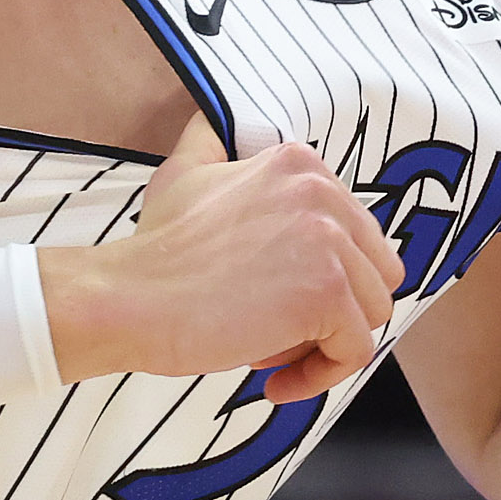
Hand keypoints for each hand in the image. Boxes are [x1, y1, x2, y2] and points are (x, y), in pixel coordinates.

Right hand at [40, 115, 404, 399]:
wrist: (127, 297)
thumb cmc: (155, 251)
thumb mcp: (186, 171)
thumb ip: (211, 143)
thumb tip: (210, 118)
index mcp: (300, 166)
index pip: (356, 235)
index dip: (321, 277)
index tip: (276, 301)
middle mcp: (323, 195)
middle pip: (373, 273)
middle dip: (334, 312)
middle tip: (276, 332)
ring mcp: (329, 243)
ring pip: (371, 314)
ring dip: (324, 345)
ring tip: (268, 352)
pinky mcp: (326, 294)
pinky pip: (355, 352)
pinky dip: (319, 377)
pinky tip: (272, 381)